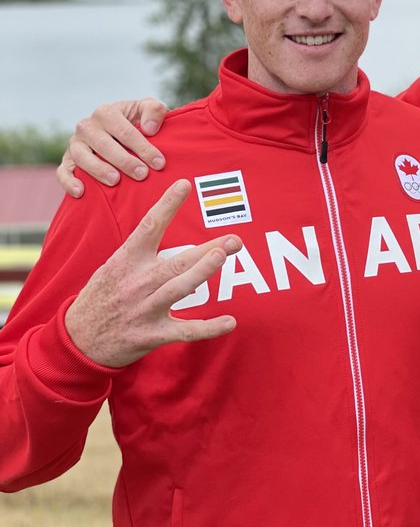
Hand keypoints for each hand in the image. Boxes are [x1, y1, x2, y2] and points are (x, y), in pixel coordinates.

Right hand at [57, 98, 169, 196]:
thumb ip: (154, 110)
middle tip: (142, 174)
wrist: (118, 134)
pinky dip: (69, 181)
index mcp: (106, 113)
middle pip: (104, 145)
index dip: (143, 147)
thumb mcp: (148, 110)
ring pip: (82, 157)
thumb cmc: (136, 122)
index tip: (159, 163)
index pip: (125, 131)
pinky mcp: (67, 160)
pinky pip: (63, 171)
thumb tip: (149, 128)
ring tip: (115, 181)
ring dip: (98, 170)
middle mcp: (87, 126)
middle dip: (124, 161)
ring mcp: (75, 144)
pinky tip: (81, 192)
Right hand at [65, 180, 238, 367]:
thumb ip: (138, 252)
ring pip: (179, 288)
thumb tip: (163, 225)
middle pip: (176, 261)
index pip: (149, 227)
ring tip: (222, 257)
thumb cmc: (100, 299)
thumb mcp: (111, 268)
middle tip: (235, 239)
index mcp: (126, 262)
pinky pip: (185, 331)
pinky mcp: (152, 335)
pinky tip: (230, 322)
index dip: (167, 205)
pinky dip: (209, 328)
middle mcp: (137, 283)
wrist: (77, 342)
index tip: (184, 185)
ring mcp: (145, 309)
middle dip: (207, 249)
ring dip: (202, 272)